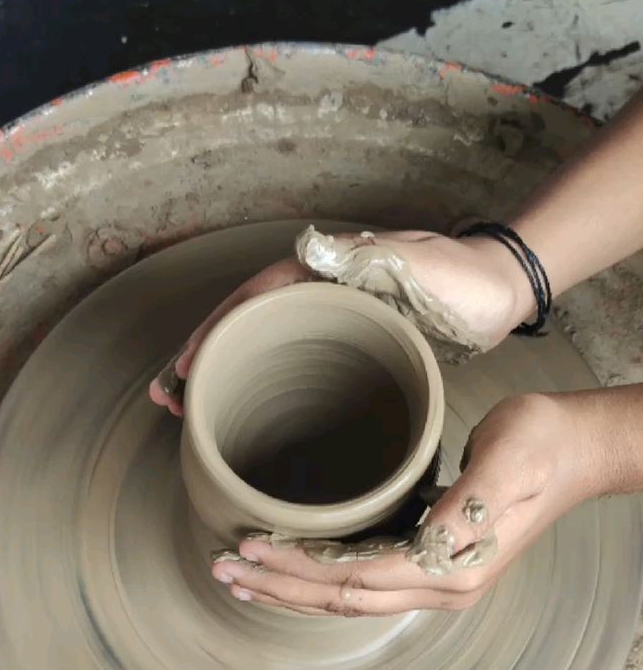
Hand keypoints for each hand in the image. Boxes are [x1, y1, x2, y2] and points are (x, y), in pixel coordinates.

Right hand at [149, 225, 531, 414]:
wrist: (500, 290)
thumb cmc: (457, 277)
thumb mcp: (407, 262)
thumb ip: (356, 256)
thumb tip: (300, 249)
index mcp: (321, 271)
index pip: (249, 304)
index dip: (210, 336)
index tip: (181, 372)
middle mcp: (317, 293)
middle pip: (244, 330)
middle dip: (202, 363)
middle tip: (168, 402)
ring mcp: (332, 321)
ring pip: (264, 351)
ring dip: (227, 379)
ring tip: (192, 414)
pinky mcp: (352, 346)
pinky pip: (295, 368)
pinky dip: (267, 391)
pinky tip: (258, 420)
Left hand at [210, 393, 609, 614]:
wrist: (577, 447)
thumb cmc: (541, 443)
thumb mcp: (504, 462)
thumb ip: (464, 504)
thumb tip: (426, 540)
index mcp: (454, 567)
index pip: (355, 578)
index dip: (298, 568)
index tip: (250, 547)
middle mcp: (442, 585)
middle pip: (341, 598)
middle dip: (278, 587)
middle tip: (222, 569)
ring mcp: (438, 580)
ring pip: (347, 598)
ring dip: (291, 591)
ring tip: (241, 579)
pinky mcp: (434, 563)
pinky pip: (362, 582)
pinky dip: (318, 579)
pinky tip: (290, 570)